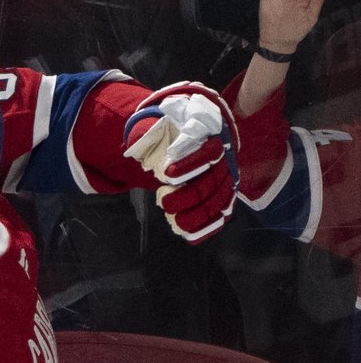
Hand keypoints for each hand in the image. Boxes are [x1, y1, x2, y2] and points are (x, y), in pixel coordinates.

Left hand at [123, 83, 240, 241]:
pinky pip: (220, 214)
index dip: (190, 164)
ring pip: (218, 200)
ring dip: (197, 214)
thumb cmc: (174, 133)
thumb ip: (152, 133)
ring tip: (174, 220)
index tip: (165, 174)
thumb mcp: (163, 126)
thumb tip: (137, 142)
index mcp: (211, 140)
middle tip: (164, 203)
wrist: (195, 138)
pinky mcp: (223, 196)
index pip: (208, 153)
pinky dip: (207, 227)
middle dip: (188, 196)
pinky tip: (190, 236)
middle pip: (211, 181)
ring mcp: (226, 180)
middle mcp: (224, 161)